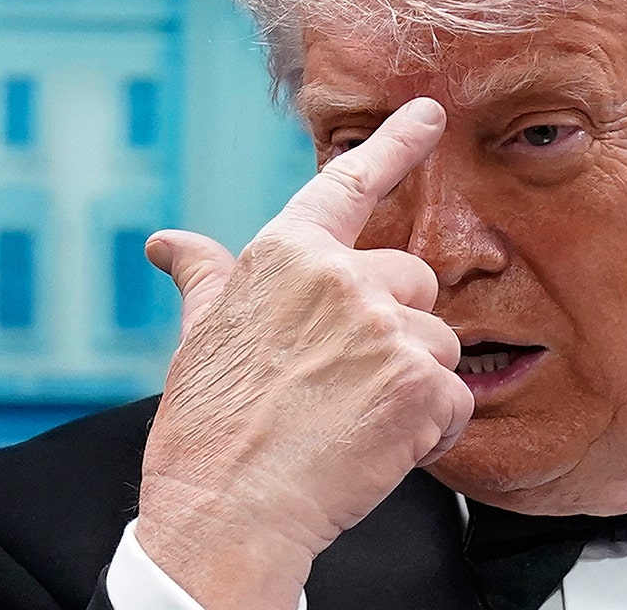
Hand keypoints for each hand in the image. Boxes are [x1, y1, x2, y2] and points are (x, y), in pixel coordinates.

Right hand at [134, 98, 472, 609]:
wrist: (226, 512)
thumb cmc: (208, 431)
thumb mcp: (198, 340)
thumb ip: (205, 280)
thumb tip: (171, 245)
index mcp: (285, 256)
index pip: (347, 185)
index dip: (394, 145)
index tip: (429, 114)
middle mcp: (340, 279)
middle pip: (414, 284)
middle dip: (396, 331)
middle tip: (347, 382)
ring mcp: (382, 328)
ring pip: (440, 343)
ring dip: (414, 384)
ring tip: (356, 422)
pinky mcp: (417, 382)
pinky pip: (455, 398)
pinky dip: (431, 429)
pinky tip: (382, 448)